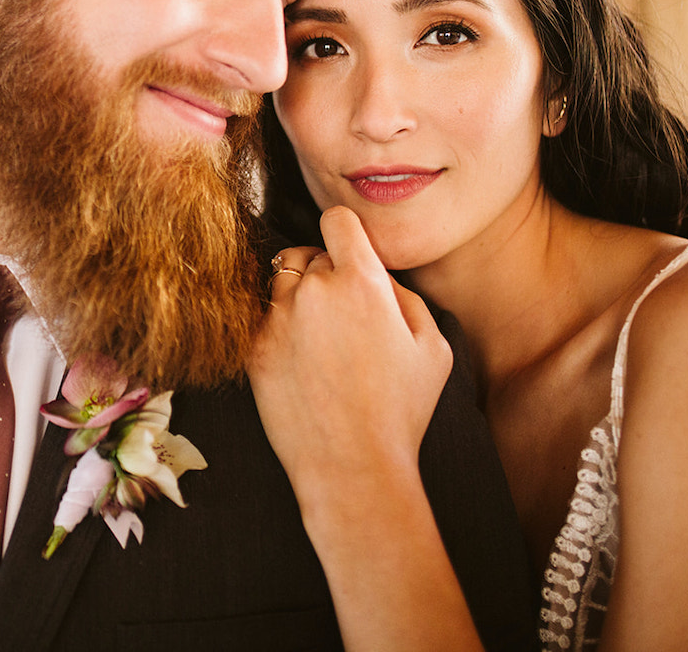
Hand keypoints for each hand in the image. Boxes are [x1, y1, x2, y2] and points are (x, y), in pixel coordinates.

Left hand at [250, 205, 453, 498]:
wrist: (352, 466)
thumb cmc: (401, 410)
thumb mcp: (433, 346)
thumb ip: (405, 295)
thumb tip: (378, 274)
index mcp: (360, 281)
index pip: (337, 220)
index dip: (346, 234)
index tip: (350, 252)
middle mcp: (313, 290)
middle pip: (312, 253)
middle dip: (328, 274)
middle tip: (347, 317)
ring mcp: (278, 318)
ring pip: (282, 282)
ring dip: (300, 297)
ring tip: (323, 339)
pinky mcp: (254, 347)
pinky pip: (265, 318)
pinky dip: (281, 329)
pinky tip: (304, 362)